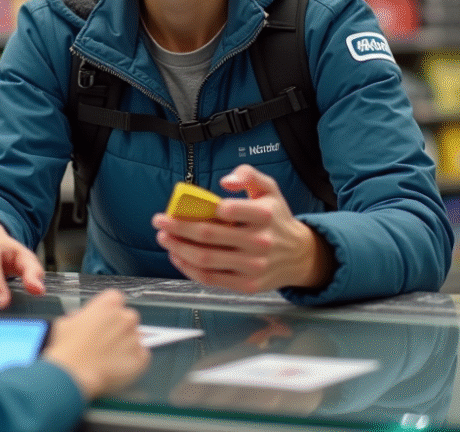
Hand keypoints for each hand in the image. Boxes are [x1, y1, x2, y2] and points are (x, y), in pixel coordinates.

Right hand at [43, 290, 149, 398]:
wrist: (74, 374)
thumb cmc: (67, 348)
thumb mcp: (66, 323)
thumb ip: (80, 317)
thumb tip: (82, 320)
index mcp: (109, 303)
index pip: (115, 299)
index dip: (108, 311)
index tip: (102, 321)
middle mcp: (126, 317)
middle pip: (128, 318)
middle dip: (118, 328)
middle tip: (104, 342)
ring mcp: (136, 337)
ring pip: (135, 338)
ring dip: (125, 345)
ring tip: (109, 358)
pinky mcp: (141, 357)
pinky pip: (142, 356)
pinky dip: (133, 361)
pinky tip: (117, 367)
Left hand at [151, 165, 334, 292]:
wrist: (300, 256)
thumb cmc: (277, 218)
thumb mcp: (269, 189)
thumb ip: (248, 175)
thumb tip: (224, 182)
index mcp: (265, 214)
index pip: (230, 210)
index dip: (205, 209)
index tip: (182, 207)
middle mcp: (261, 241)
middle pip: (210, 236)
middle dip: (178, 228)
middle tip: (159, 221)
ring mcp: (254, 266)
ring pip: (206, 259)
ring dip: (178, 249)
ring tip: (164, 238)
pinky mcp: (247, 285)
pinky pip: (211, 278)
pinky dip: (189, 268)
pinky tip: (177, 257)